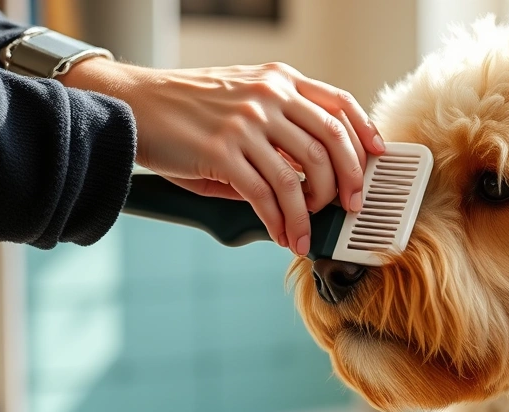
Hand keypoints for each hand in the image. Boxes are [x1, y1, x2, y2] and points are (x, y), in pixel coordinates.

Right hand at [60, 58, 384, 255]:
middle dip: (348, 181)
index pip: (340, 103)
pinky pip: (266, 195)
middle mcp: (268, 96)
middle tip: (349, 206)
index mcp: (278, 80)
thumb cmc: (186, 108)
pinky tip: (281, 234)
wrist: (131, 104)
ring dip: (310, 212)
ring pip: (301, 175)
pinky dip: (280, 221)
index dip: (365, 133)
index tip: (377, 158)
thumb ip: (279, 127)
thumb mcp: (241, 99)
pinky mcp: (222, 152)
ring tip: (306, 230)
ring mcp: (246, 123)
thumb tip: (314, 174)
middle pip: (331, 142)